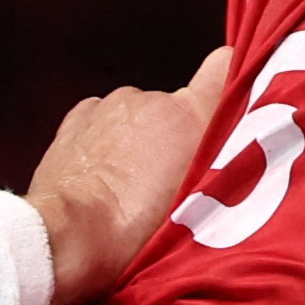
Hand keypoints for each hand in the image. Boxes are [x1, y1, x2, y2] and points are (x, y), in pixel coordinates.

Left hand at [26, 49, 228, 304]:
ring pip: (138, 117)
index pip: (222, 68)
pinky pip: (105, 119)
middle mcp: (150, 98)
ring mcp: (111, 104)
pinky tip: (104, 173)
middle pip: (177, 109)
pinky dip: (108, 139)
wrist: (69, 236)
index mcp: (188, 116)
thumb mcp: (199, 202)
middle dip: (176, 137)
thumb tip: (227, 117)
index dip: (231, 78)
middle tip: (170, 181)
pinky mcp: (80, 115)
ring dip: (140, 141)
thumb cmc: (137, 227)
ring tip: (131, 185)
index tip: (235, 96)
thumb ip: (219, 155)